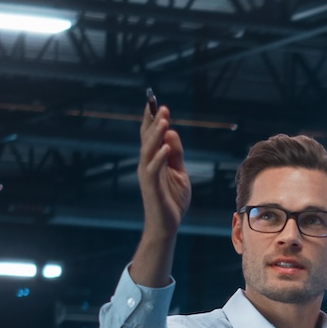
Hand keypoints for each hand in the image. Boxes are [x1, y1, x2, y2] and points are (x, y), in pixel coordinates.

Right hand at [129, 100, 190, 287]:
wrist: (167, 224)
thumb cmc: (172, 199)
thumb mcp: (179, 173)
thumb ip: (176, 154)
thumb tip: (172, 132)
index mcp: (154, 159)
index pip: (152, 136)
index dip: (153, 120)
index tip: (157, 103)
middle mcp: (146, 164)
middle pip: (147, 138)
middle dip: (153, 122)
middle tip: (160, 105)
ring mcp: (147, 174)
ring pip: (149, 150)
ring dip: (156, 135)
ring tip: (163, 120)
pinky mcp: (151, 186)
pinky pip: (154, 169)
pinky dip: (160, 157)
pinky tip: (166, 147)